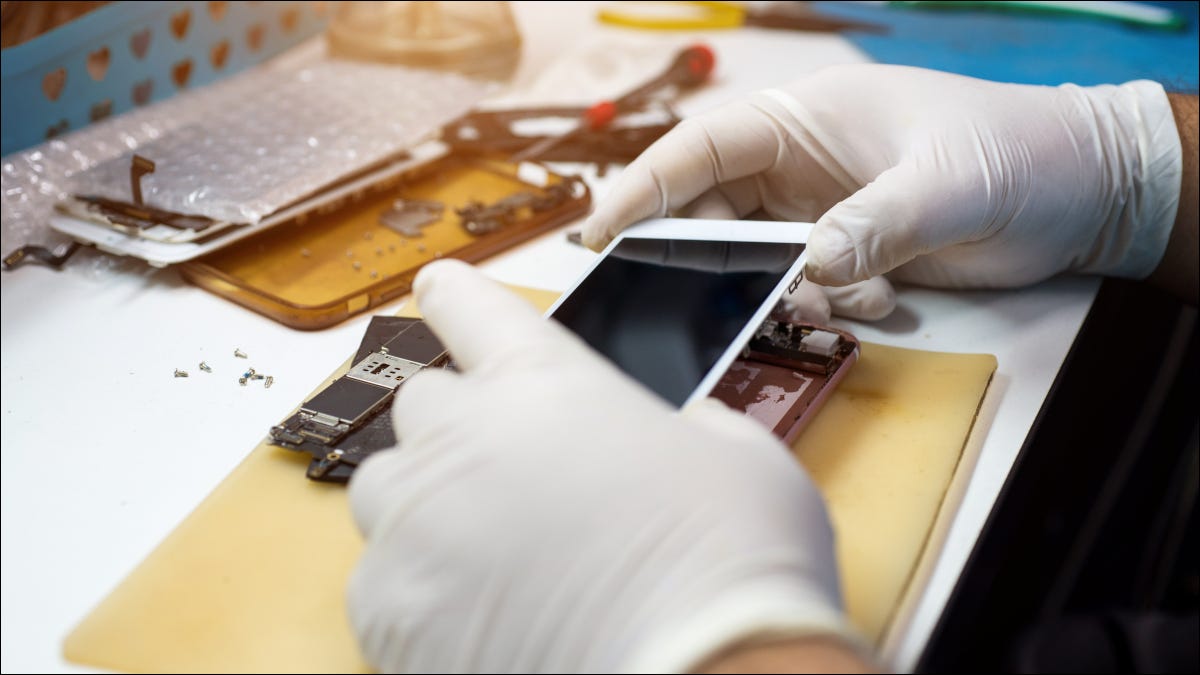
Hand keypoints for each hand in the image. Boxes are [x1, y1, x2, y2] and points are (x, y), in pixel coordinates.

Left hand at [347, 260, 861, 672]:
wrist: (700, 674)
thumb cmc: (731, 562)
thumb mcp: (741, 457)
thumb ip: (688, 425)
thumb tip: (683, 436)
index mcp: (544, 381)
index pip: (471, 307)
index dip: (453, 296)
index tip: (435, 290)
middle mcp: (464, 436)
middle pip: (423, 403)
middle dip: (459, 428)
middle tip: (511, 474)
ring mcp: (417, 522)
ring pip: (387, 489)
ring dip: (427, 504)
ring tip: (487, 549)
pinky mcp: (390, 607)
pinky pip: (379, 578)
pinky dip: (417, 589)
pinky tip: (475, 612)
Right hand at [584, 64, 1180, 290]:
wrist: (1081, 192)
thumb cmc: (1016, 153)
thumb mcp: (945, 184)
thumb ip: (873, 223)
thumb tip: (808, 267)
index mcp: (803, 119)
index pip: (701, 148)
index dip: (644, 191)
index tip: (599, 236)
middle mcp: (796, 163)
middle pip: (711, 213)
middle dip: (707, 261)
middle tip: (696, 305)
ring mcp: (817, 210)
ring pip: (753, 261)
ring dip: (782, 294)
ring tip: (843, 300)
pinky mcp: (843, 252)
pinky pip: (799, 290)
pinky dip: (825, 308)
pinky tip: (880, 300)